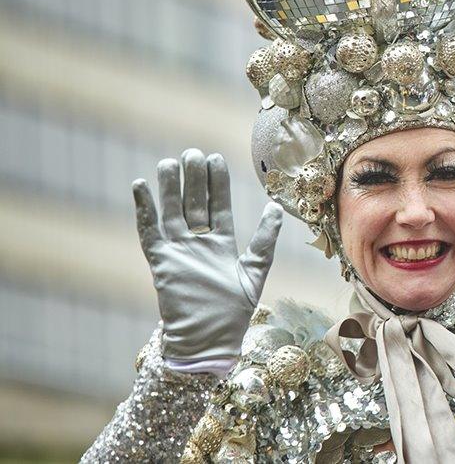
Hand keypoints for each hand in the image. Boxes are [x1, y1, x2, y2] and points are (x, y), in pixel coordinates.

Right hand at [132, 149, 282, 361]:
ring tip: (169, 162)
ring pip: (172, 212)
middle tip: (193, 153)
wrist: (209, 340)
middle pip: (194, 204)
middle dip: (193, 179)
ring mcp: (178, 251)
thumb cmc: (233, 312)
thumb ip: (264, 239)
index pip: (217, 206)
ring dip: (170, 187)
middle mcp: (198, 244)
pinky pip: (149, 231)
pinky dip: (144, 209)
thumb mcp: (254, 271)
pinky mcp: (161, 262)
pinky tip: (140, 186)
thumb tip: (275, 208)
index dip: (216, 184)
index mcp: (221, 244)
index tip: (215, 159)